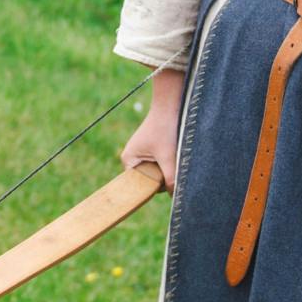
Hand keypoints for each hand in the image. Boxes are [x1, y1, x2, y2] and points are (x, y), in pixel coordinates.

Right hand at [119, 67, 185, 190]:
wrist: (170, 105)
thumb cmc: (165, 129)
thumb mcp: (168, 157)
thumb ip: (170, 178)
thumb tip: (174, 196)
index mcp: (128, 160)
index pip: (141, 185)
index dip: (154, 186)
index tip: (166, 182)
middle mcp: (131, 157)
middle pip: (150, 179)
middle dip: (162, 175)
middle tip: (171, 162)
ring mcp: (141, 153)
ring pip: (157, 171)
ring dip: (167, 167)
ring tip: (172, 154)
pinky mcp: (151, 149)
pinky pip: (160, 163)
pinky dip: (168, 161)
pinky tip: (173, 151)